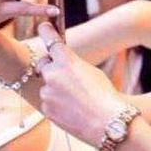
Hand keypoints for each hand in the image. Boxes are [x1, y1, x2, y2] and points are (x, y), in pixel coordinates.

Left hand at [36, 22, 125, 146]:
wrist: (107, 123)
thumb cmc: (105, 96)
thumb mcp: (92, 72)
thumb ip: (73, 66)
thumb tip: (63, 66)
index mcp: (66, 61)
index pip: (51, 40)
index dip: (46, 31)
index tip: (43, 27)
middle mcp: (53, 74)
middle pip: (43, 64)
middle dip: (49, 67)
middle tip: (64, 76)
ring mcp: (47, 92)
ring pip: (46, 86)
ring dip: (55, 90)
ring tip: (76, 100)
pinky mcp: (46, 109)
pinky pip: (48, 102)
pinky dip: (57, 104)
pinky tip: (73, 110)